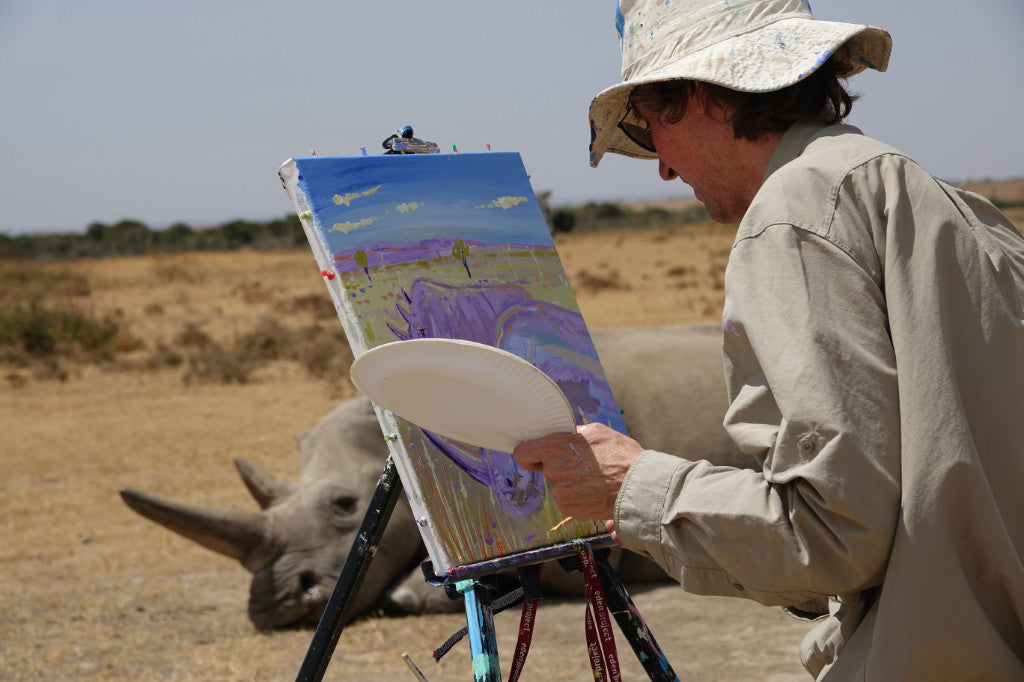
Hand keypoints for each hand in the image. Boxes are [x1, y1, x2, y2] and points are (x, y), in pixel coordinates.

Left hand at [512, 423, 643, 521]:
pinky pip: (566, 499)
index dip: (529, 454)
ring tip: (593, 479)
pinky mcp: (568, 508)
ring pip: (558, 484)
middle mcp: (553, 471)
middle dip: (559, 467)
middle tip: (581, 466)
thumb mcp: (597, 432)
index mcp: (555, 448)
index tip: (536, 456)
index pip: (523, 452)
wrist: (638, 487)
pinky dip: (577, 496)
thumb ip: (572, 434)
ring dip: (570, 482)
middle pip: (546, 468)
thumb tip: (563, 434)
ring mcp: (559, 492)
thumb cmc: (621, 456)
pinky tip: (593, 491)